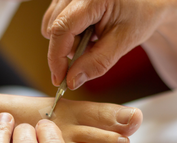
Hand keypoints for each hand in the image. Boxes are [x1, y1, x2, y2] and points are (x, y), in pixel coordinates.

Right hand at [42, 0, 170, 88]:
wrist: (146, 1)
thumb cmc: (140, 15)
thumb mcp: (123, 41)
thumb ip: (97, 63)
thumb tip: (71, 81)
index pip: (62, 29)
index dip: (57, 58)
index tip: (60, 79)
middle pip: (54, 30)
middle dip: (69, 50)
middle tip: (93, 48)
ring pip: (51, 28)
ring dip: (69, 42)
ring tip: (92, 37)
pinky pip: (55, 23)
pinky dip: (69, 34)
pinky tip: (86, 30)